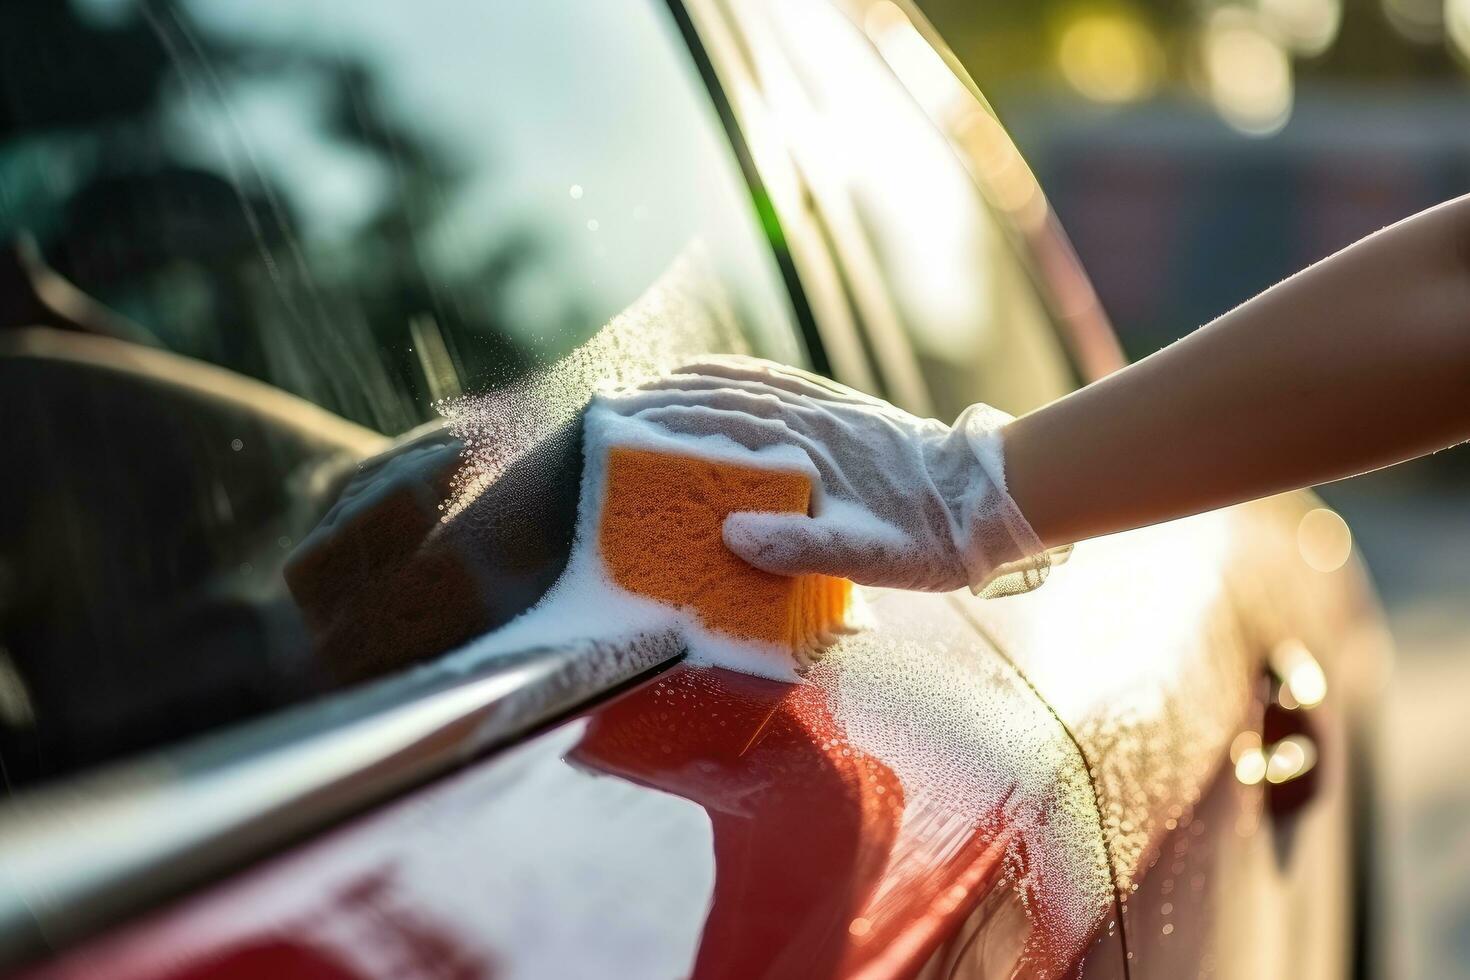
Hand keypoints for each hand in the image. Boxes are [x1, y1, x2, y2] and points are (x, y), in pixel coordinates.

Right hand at [601, 355, 1053, 593]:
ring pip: (746, 385)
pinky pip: (776, 381)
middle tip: (612, 410)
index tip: (618, 428)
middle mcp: (811, 420)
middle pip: (724, 402)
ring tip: (645, 390)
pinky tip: (712, 375)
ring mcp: (825, 409)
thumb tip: (731, 535)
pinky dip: (735, 374)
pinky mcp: (840, 407)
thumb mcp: (868, 558)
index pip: (723, 430)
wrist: (986, 499)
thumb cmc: (926, 537)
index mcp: (810, 453)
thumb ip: (801, 547)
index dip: (667, 427)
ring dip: (692, 385)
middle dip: (665, 404)